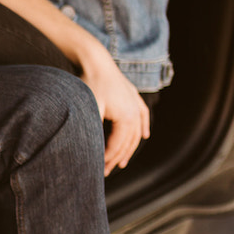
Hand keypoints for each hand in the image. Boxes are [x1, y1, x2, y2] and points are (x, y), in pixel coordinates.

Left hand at [80, 52, 149, 175]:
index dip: (106, 159)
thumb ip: (92, 132)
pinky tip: (144, 135)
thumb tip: (89, 151)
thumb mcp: (89, 110)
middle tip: (104, 172)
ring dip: (129, 149)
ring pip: (135, 133)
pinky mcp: (134, 97)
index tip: (96, 169)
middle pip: (127, 143)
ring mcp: (136, 104)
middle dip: (116, 159)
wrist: (96, 61)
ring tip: (120, 162)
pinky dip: (143, 128)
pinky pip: (142, 117)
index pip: (117, 146)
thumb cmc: (90, 84)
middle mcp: (136, 112)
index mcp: (127, 118)